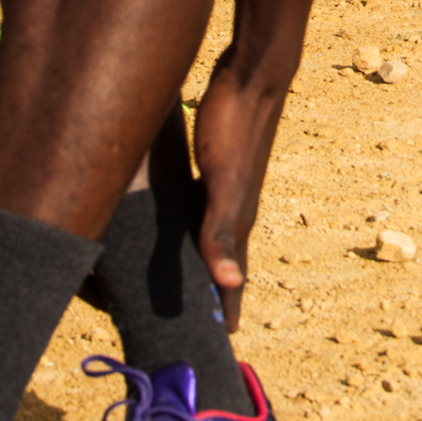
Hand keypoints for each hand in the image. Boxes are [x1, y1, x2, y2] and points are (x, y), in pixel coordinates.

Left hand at [189, 68, 290, 332]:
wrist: (250, 76)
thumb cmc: (235, 126)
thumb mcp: (223, 181)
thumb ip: (223, 230)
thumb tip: (230, 281)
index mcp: (240, 220)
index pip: (234, 278)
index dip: (228, 309)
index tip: (222, 344)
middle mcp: (235, 209)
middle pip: (223, 264)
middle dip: (212, 295)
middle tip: (196, 327)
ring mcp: (225, 188)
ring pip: (210, 239)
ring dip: (200, 265)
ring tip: (182, 287)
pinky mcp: (212, 169)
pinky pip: (198, 213)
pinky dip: (187, 232)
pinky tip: (170, 228)